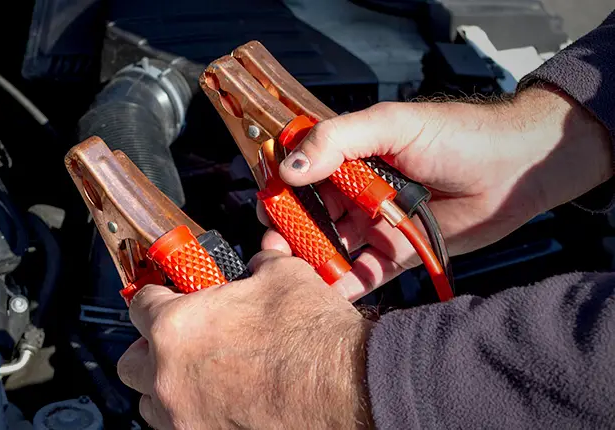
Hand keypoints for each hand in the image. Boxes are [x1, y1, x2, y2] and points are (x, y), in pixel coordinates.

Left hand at [117, 251, 372, 429]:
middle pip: (131, 363)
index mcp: (176, 326)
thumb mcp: (283, 276)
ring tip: (200, 378)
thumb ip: (256, 266)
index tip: (165, 299)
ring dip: (168, 388)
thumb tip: (258, 262)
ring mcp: (184, 419)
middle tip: (178, 342)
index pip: (139, 306)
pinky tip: (222, 404)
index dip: (155, 298)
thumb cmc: (314, 337)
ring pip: (151, 404)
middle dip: (150, 350)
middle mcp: (169, 377)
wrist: (349, 390)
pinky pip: (182, 428)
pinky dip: (194, 416)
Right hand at [262, 86, 610, 298]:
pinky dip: (344, 284)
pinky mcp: (397, 252)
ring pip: (331, 246)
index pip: (300, 173)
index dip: (280, 191)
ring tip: (294, 276)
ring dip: (311, 261)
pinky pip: (363, 272)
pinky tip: (327, 293)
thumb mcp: (392, 124)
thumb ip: (338, 140)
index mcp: (349, 154)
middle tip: (275, 250)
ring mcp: (374, 223)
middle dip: (289, 232)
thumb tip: (289, 169)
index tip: (267, 208)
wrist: (515, 168)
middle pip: (309, 215)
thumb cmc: (457, 135)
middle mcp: (356, 190)